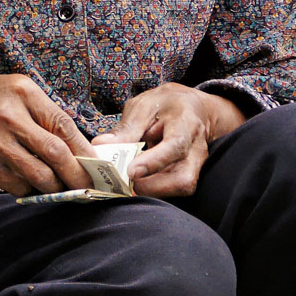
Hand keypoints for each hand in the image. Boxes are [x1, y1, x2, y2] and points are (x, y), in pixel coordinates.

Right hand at [0, 74, 95, 196]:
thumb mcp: (13, 89)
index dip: (84, 148)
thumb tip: (74, 143)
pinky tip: (34, 186)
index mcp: (23, 92)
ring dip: (55, 186)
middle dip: (77, 173)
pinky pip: (18, 185)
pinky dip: (31, 190)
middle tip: (86, 184)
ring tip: (61, 187)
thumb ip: (42, 111)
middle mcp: (11, 117)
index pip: (63, 124)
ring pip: (40, 174)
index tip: (95, 162)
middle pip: (56, 153)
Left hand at [97, 83, 244, 198]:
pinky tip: (135, 183)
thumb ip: (125, 129)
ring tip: (127, 183)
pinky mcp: (187, 176)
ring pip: (178, 189)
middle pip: (182, 180)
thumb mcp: (143, 107)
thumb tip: (100, 146)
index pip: (175, 146)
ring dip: (150, 191)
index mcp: (186, 124)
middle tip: (124, 184)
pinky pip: (171, 190)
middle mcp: (196, 150)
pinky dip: (151, 190)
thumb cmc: (166, 105)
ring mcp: (195, 166)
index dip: (153, 162)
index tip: (131, 172)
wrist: (190, 108)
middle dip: (152, 188)